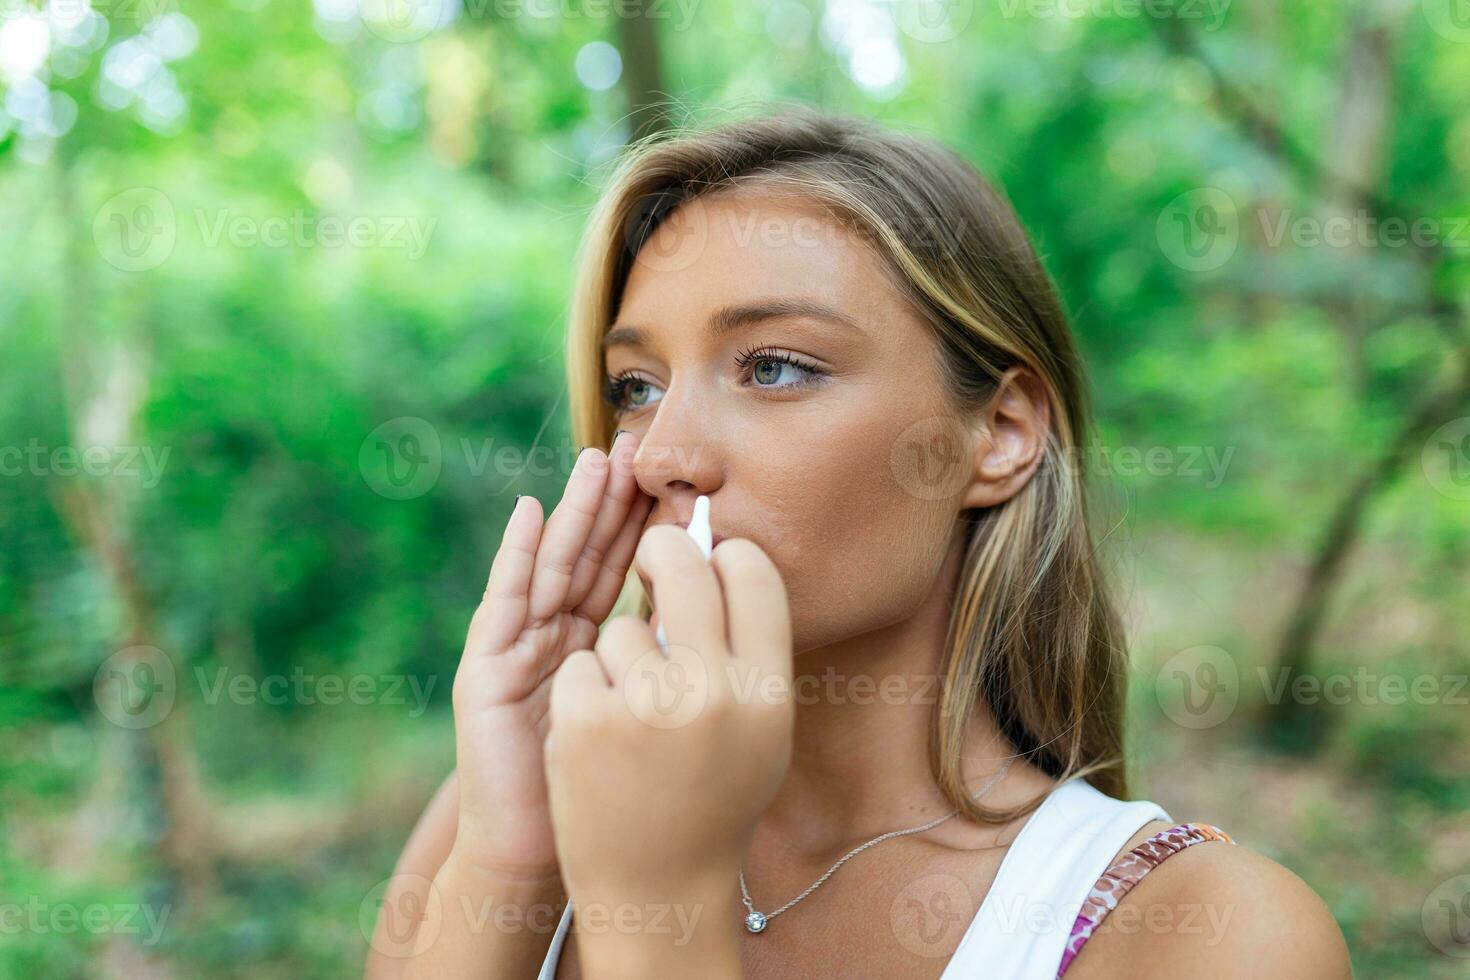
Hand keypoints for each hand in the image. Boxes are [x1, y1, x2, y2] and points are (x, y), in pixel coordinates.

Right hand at [449, 431, 651, 878]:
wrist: (539, 851)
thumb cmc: (602, 792)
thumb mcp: (642, 718)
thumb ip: (663, 667)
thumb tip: (717, 618)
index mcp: (592, 644)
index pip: (625, 571)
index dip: (649, 524)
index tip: (679, 478)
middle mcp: (553, 636)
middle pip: (589, 555)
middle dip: (614, 501)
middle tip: (639, 444)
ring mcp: (518, 648)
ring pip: (552, 566)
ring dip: (574, 511)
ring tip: (596, 462)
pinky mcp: (487, 669)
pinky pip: (504, 604)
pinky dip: (514, 556)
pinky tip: (529, 512)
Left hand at [542, 525, 794, 910]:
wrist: (658, 886)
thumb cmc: (710, 796)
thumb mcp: (758, 731)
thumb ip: (746, 653)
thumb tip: (722, 559)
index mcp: (767, 690)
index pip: (754, 576)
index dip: (728, 555)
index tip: (709, 558)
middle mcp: (715, 692)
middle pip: (683, 566)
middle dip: (660, 552)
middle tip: (651, 558)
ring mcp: (648, 705)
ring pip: (620, 627)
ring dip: (619, 659)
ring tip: (634, 722)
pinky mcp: (587, 719)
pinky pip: (582, 663)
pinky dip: (585, 694)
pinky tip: (601, 743)